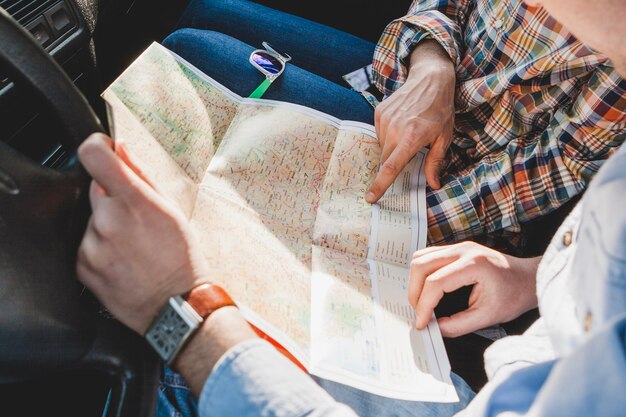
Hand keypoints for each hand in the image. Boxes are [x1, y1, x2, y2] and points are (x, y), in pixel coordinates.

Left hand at [76, 133, 209, 333]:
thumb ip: (142, 175)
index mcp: (133, 202)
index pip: (93, 155)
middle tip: (137, 218)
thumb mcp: (171, 210)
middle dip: (113, 197)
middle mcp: (107, 221)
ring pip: (92, 219)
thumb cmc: (181, 258)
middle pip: (96, 189)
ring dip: (107, 225)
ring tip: (134, 246)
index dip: (97, 146)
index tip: (104, 149)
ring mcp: (92, 245)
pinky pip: (86, 244)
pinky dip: (101, 248)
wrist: (177, 305)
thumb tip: (121, 149)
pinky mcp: (82, 266)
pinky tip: (124, 260)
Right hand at [365, 40, 454, 203]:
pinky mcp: (379, 112)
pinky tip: (402, 124)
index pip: (390, 167)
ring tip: (408, 134)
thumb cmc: (440, 110)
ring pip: (383, 147)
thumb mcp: (443, 138)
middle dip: (393, 164)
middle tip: (408, 154)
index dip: (379, 185)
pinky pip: (380, 134)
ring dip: (392, 148)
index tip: (370, 198)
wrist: (430, 79)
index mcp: (411, 138)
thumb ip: (435, 162)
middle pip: (385, 160)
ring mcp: (385, 119)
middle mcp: (395, 129)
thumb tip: (434, 185)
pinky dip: (389, 136)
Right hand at [409, 242, 540, 337]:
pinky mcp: (455, 249)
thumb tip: (434, 328)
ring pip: (420, 258)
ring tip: (422, 303)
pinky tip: (428, 291)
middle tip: (419, 314)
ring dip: (415, 282)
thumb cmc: (514, 295)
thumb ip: (459, 325)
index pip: (436, 282)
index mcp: (474, 264)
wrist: (528, 278)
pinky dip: (422, 274)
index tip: (421, 324)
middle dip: (414, 293)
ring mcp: (458, 247)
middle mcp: (463, 250)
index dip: (424, 305)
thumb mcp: (488, 316)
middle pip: (421, 266)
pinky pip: (427, 256)